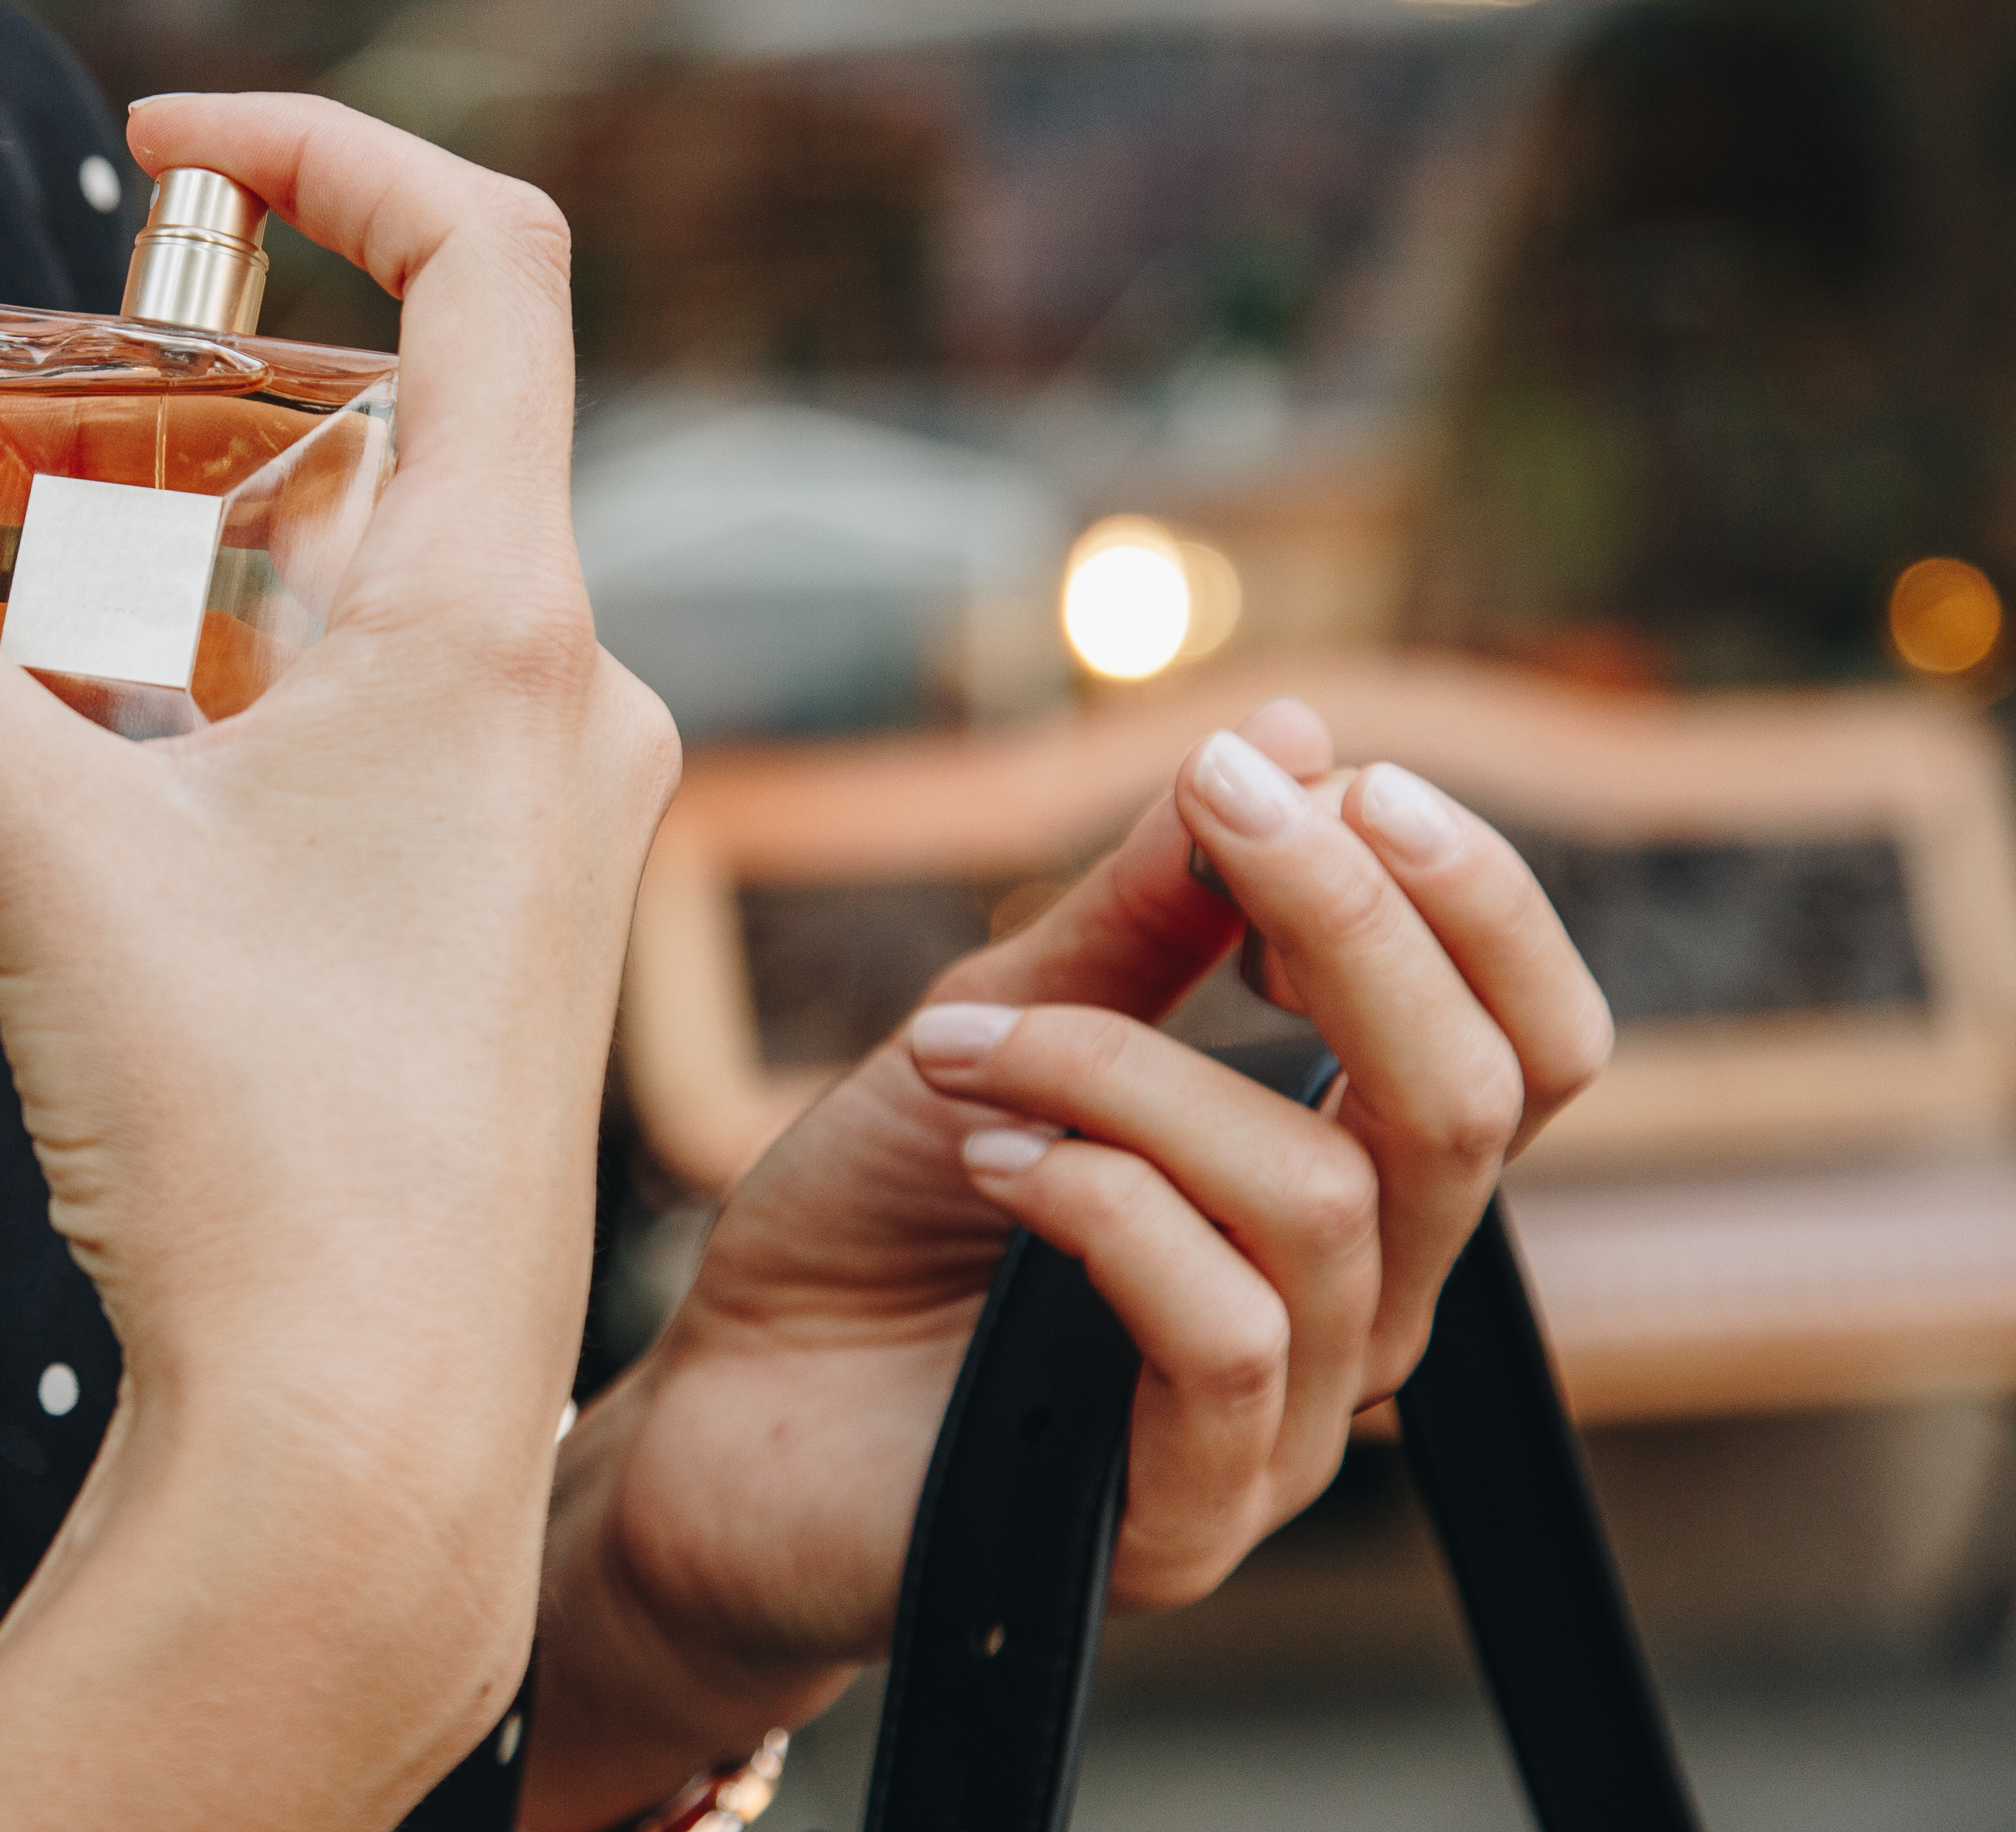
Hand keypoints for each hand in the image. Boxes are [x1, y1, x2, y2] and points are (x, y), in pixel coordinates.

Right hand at [0, 93, 679, 1829]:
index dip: (332, 157)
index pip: (494, 260)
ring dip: (89, 729)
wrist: (366, 1455)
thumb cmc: (250, 1143)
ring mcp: (544, 832)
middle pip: (338, 478)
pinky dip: (156, 842)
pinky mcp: (500, 944)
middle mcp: (557, 701)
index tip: (165, 157)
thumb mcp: (32, 851)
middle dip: (103, 521)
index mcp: (497, 621)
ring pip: (291, 674)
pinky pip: (316, 811)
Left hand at [523, 699, 1611, 1827]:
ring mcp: (1287, 1427)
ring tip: (964, 1043)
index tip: (1319, 776)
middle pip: (1476, 1103)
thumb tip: (1299, 733)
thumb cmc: (874, 1220)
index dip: (1467, 897)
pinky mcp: (1188, 1522)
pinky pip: (1225, 1335)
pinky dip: (1097, 1204)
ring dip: (1124, 1073)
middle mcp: (1361, 1307)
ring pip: (1319, 1201)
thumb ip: (1150, 906)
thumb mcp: (1004, 1013)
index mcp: (1348, 1181)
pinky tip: (987, 1159)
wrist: (723, 1410)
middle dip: (1353, 922)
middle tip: (1218, 807)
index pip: (1532, 1044)